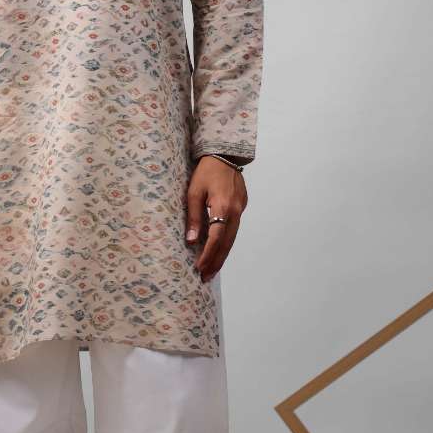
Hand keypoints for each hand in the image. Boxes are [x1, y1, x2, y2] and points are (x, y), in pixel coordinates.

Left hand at [185, 156, 246, 281]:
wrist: (224, 155)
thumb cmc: (205, 172)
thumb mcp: (194, 192)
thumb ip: (194, 217)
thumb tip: (191, 241)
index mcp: (222, 207)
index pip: (215, 238)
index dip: (207, 255)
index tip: (199, 269)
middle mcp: (235, 212)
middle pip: (226, 244)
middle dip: (216, 262)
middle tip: (205, 277)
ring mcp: (240, 209)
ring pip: (232, 239)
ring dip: (222, 255)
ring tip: (211, 270)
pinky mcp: (241, 207)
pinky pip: (234, 230)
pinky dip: (226, 243)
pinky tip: (219, 250)